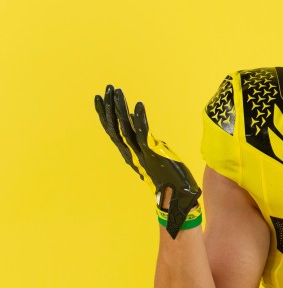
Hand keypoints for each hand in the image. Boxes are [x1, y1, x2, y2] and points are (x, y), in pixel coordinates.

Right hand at [94, 85, 200, 238]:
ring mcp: (141, 153)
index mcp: (129, 153)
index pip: (112, 130)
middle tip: (107, 88)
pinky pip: (144, 134)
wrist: (177, 198)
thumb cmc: (166, 178)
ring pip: (125, 128)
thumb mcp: (152, 155)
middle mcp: (131, 153)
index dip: (105, 113)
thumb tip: (138, 122)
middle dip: (110, 106)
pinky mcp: (153, 154)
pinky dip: (140, 119)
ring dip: (121, 108)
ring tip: (117, 92)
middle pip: (115, 126)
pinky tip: (138, 105)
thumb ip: (143, 141)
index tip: (100, 97)